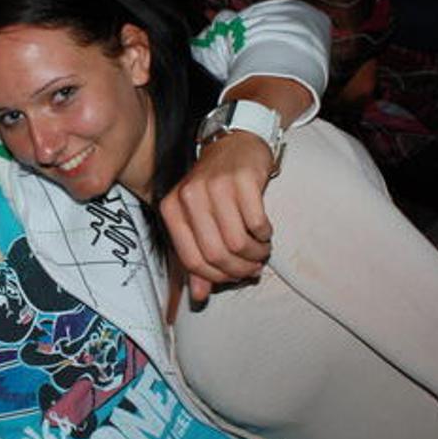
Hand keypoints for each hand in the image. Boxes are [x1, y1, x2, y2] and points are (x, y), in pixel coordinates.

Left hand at [160, 130, 274, 302]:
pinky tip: (265, 232)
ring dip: (255, 254)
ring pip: (238, 242)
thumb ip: (196, 257)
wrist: (235, 143)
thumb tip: (200, 296)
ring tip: (261, 251)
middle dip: (239, 269)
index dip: (216, 277)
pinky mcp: (242, 180)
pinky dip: (265, 235)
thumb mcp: (198, 219)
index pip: (191, 260)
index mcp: (172, 209)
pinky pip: (257, 223)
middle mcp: (189, 196)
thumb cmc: (215, 187)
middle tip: (252, 268)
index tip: (232, 278)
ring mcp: (215, 186)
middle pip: (216, 254)